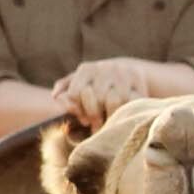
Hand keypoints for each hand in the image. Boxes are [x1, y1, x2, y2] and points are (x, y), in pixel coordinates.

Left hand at [63, 57, 178, 131]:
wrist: (128, 70)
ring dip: (112, 115)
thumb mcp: (80, 82)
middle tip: (96, 125)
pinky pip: (132, 100)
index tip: (84, 119)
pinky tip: (124, 115)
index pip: (75, 93)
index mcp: (86, 69)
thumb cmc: (98, 83)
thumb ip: (66, 89)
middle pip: (96, 98)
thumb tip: (55, 96)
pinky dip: (127, 110)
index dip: (79, 110)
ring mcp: (122, 73)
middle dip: (95, 115)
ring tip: (110, 121)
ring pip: (115, 101)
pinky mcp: (138, 79)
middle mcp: (104, 68)